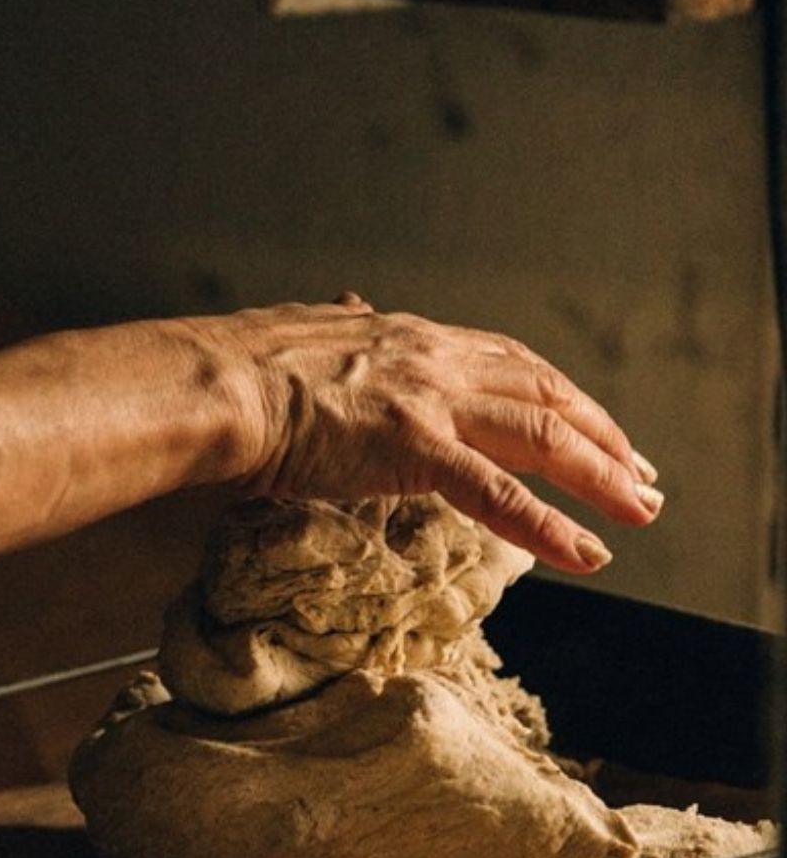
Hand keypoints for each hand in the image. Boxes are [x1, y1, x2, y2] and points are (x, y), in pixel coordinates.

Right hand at [204, 294, 660, 573]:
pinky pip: (496, 493)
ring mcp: (428, 402)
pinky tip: (584, 552)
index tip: (593, 427)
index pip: (509, 362)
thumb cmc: (240, 370)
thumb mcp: (305, 336)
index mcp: (411, 337)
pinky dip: (547, 524)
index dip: (560, 396)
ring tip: (639, 511)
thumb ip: (342, 330)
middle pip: (543, 393)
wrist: (215, 383)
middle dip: (602, 435)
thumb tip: (347, 305)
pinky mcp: (412, 447)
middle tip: (643, 474)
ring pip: (540, 436)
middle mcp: (434, 360)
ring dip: (600, 475)